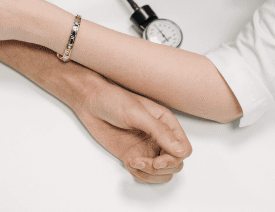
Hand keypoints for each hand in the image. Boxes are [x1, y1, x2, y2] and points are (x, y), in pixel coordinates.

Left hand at [76, 77, 191, 182]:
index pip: (184, 149)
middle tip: (142, 162)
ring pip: (162, 173)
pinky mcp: (133, 156)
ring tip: (133, 163)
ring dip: (150, 174)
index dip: (174, 159)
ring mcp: (147, 148)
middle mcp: (160, 137)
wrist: (90, 102)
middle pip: (175, 164)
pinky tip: (128, 163)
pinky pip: (146, 174)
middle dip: (160, 168)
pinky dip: (140, 175)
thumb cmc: (113, 100)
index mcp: (166, 123)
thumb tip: (181, 151)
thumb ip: (159, 132)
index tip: (157, 161)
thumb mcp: (137, 113)